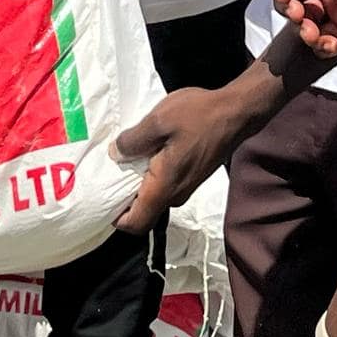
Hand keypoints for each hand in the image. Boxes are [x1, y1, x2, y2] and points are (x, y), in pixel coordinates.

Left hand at [113, 84, 262, 232]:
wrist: (235, 113)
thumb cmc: (199, 116)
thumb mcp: (158, 121)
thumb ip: (132, 141)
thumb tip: (115, 154)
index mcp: (164, 188)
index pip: (136, 224)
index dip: (115, 218)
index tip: (100, 197)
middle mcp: (175, 195)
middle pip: (142, 210)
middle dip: (122, 195)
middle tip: (106, 171)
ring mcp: (186, 187)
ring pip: (153, 195)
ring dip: (137, 181)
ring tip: (124, 156)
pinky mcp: (191, 176)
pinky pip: (164, 184)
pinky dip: (151, 173)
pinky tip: (146, 149)